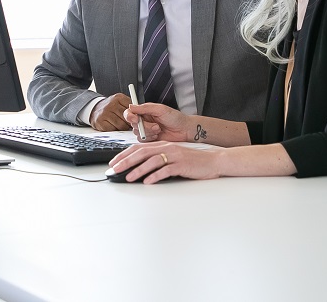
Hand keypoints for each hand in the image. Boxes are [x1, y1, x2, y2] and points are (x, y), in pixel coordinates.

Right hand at [89, 94, 131, 130]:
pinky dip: (115, 130)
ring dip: (123, 128)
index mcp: (118, 97)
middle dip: (129, 123)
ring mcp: (104, 113)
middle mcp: (111, 104)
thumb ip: (130, 107)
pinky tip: (113, 126)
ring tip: (120, 124)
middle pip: (127, 118)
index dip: (135, 115)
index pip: (132, 109)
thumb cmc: (112, 107)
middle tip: (129, 124)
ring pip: (121, 125)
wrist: (95, 109)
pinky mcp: (100, 122)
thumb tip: (140, 116)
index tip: (135, 118)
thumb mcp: (121, 102)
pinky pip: (113, 130)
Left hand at [108, 142, 223, 183]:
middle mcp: (167, 148)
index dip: (125, 154)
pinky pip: (166, 170)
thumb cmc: (191, 162)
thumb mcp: (172, 157)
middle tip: (115, 169)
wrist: (212, 161)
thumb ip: (157, 160)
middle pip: (142, 152)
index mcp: (163, 145)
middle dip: (126, 161)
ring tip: (128, 177)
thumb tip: (138, 169)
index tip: (114, 162)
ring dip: (138, 169)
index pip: (139, 147)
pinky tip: (147, 181)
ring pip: (152, 160)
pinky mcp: (182, 165)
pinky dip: (155, 176)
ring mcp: (175, 156)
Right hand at [124, 102, 189, 141]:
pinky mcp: (149, 139)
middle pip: (133, 124)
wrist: (184, 130)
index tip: (135, 119)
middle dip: (144, 126)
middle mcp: (144, 120)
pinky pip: (142, 141)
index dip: (130, 116)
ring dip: (149, 132)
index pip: (130, 112)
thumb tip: (131, 106)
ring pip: (138, 133)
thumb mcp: (161, 109)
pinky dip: (150, 138)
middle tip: (156, 125)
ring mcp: (146, 130)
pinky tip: (158, 135)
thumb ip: (145, 108)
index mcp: (145, 111)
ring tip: (159, 129)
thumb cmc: (176, 118)